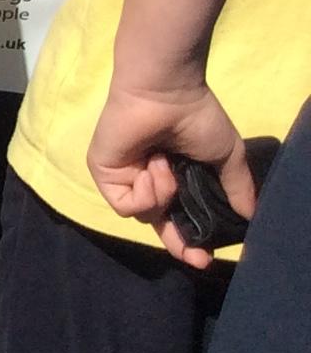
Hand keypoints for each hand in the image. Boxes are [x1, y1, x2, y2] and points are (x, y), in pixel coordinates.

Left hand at [87, 76, 252, 268]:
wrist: (165, 93)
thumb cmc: (195, 117)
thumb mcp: (226, 156)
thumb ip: (236, 188)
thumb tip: (248, 217)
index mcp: (174, 175)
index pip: (178, 216)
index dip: (190, 240)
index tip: (205, 259)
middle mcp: (147, 178)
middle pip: (158, 222)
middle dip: (178, 240)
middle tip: (196, 254)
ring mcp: (124, 176)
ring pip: (145, 213)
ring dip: (163, 193)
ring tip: (166, 163)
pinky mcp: (104, 173)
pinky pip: (127, 204)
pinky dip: (146, 191)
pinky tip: (152, 166)